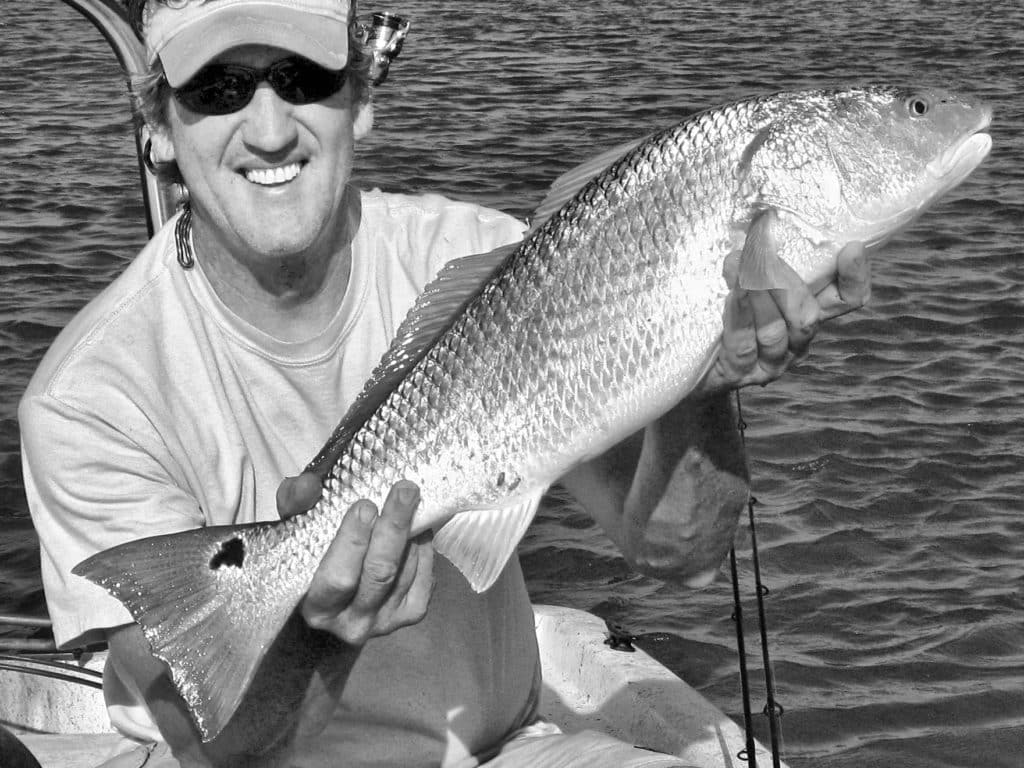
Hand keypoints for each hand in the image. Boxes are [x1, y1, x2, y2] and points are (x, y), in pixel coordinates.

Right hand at [276, 475, 434, 644]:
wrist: (336, 600)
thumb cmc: (311, 559)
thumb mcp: (293, 530)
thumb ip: (295, 504)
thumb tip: (310, 485)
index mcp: (317, 608)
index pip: (338, 578)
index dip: (353, 542)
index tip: (365, 505)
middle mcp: (352, 623)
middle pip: (379, 574)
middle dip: (393, 528)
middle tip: (403, 490)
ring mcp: (385, 621)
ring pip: (404, 573)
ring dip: (411, 533)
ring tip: (410, 499)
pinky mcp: (411, 614)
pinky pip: (424, 579)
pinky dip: (424, 549)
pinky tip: (418, 527)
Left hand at [699, 241, 869, 392]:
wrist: (686, 364)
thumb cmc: (720, 310)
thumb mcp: (744, 279)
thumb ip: (761, 257)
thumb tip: (760, 214)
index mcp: (805, 313)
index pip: (846, 300)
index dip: (855, 278)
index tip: (851, 247)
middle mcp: (795, 341)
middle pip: (807, 315)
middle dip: (785, 282)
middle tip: (759, 255)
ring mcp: (769, 362)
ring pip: (776, 331)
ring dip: (757, 295)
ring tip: (736, 266)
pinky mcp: (740, 374)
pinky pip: (743, 345)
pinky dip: (739, 316)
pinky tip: (731, 296)